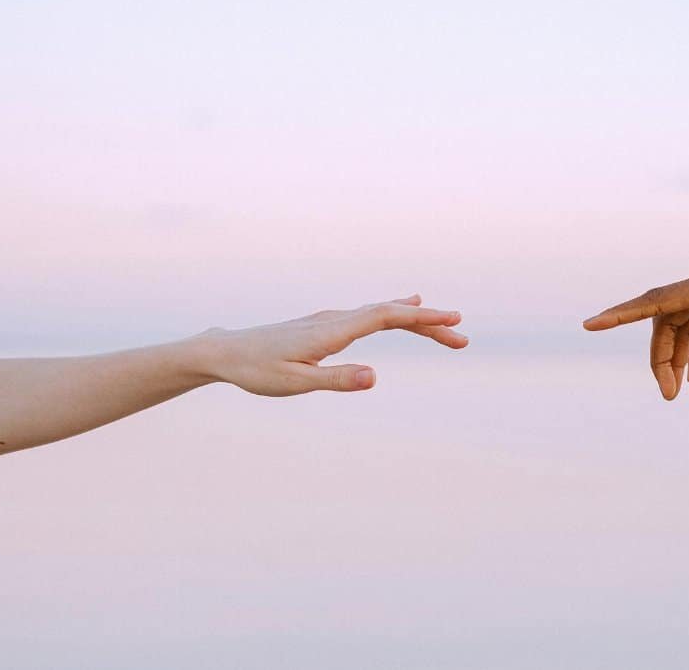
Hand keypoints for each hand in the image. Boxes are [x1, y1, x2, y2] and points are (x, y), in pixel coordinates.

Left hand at [198, 294, 466, 395]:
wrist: (225, 351)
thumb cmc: (257, 371)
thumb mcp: (295, 383)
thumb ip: (336, 380)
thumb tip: (375, 377)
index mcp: (333, 331)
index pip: (387, 317)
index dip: (423, 317)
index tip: (454, 320)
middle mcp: (336, 319)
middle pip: (392, 314)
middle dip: (429, 323)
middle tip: (463, 338)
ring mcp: (331, 319)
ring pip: (382, 313)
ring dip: (415, 320)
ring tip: (446, 325)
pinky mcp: (326, 325)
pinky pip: (371, 314)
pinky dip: (396, 313)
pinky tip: (403, 306)